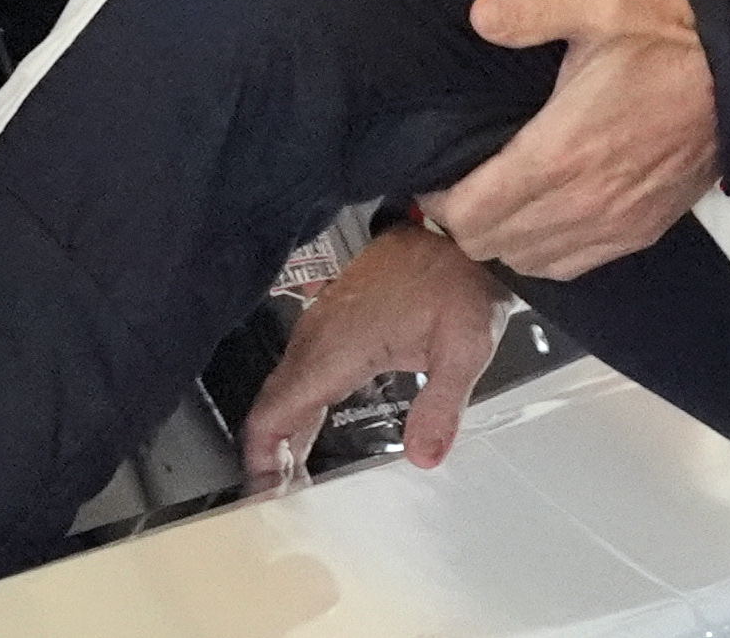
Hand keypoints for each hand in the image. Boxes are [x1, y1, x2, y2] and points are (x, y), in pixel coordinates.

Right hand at [241, 221, 509, 476]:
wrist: (453, 233)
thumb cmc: (458, 283)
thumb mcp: (465, 347)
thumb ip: (441, 406)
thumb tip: (424, 459)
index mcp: (339, 346)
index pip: (277, 408)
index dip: (263, 453)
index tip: (265, 491)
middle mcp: (318, 334)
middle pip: (273, 402)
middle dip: (270, 452)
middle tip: (279, 497)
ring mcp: (320, 322)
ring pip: (284, 385)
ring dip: (282, 429)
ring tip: (290, 475)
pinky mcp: (330, 317)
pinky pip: (299, 368)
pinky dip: (296, 405)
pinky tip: (309, 430)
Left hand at [418, 0, 717, 281]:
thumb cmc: (666, 45)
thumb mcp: (596, 10)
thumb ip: (530, 15)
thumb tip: (478, 18)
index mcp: (557, 153)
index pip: (471, 214)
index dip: (441, 202)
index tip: (441, 176)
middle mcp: (579, 203)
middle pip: (489, 246)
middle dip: (465, 222)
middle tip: (465, 186)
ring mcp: (611, 226)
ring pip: (528, 265)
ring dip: (504, 240)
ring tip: (501, 203)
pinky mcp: (638, 235)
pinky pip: (571, 267)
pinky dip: (544, 253)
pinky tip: (544, 219)